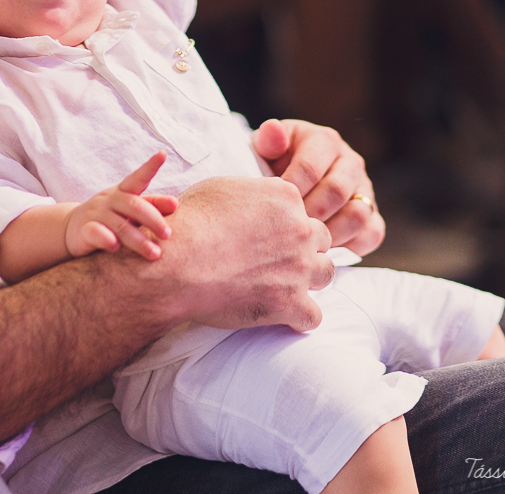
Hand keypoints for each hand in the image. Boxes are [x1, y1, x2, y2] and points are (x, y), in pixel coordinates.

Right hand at [65, 151, 176, 260]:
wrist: (71, 228)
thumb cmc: (110, 217)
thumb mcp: (130, 208)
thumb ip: (152, 205)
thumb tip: (176, 203)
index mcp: (123, 192)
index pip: (137, 177)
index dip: (150, 166)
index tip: (163, 154)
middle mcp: (110, 200)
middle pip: (134, 205)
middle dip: (153, 219)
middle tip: (167, 234)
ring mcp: (96, 215)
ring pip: (120, 225)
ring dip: (139, 240)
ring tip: (155, 254)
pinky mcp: (84, 231)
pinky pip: (95, 233)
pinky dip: (106, 239)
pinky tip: (116, 247)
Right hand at [148, 175, 333, 331]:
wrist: (177, 262)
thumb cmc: (190, 222)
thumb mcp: (220, 188)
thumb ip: (252, 192)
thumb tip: (257, 202)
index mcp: (285, 198)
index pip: (302, 210)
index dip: (285, 224)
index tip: (267, 235)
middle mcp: (300, 229)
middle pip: (321, 239)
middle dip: (303, 249)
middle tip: (276, 260)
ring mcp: (299, 268)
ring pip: (326, 273)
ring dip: (308, 279)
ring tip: (283, 285)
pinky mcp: (290, 303)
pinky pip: (313, 316)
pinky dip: (299, 317)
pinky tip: (283, 314)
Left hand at [252, 118, 384, 256]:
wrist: (287, 175)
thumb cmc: (273, 163)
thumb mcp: (266, 147)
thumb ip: (267, 140)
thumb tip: (272, 131)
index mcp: (325, 141)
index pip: (310, 168)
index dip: (289, 192)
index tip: (272, 207)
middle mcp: (350, 162)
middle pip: (336, 192)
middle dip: (308, 214)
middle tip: (286, 229)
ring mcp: (364, 188)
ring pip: (358, 214)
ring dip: (329, 233)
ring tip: (304, 242)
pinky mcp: (373, 214)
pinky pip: (373, 233)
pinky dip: (351, 246)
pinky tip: (324, 249)